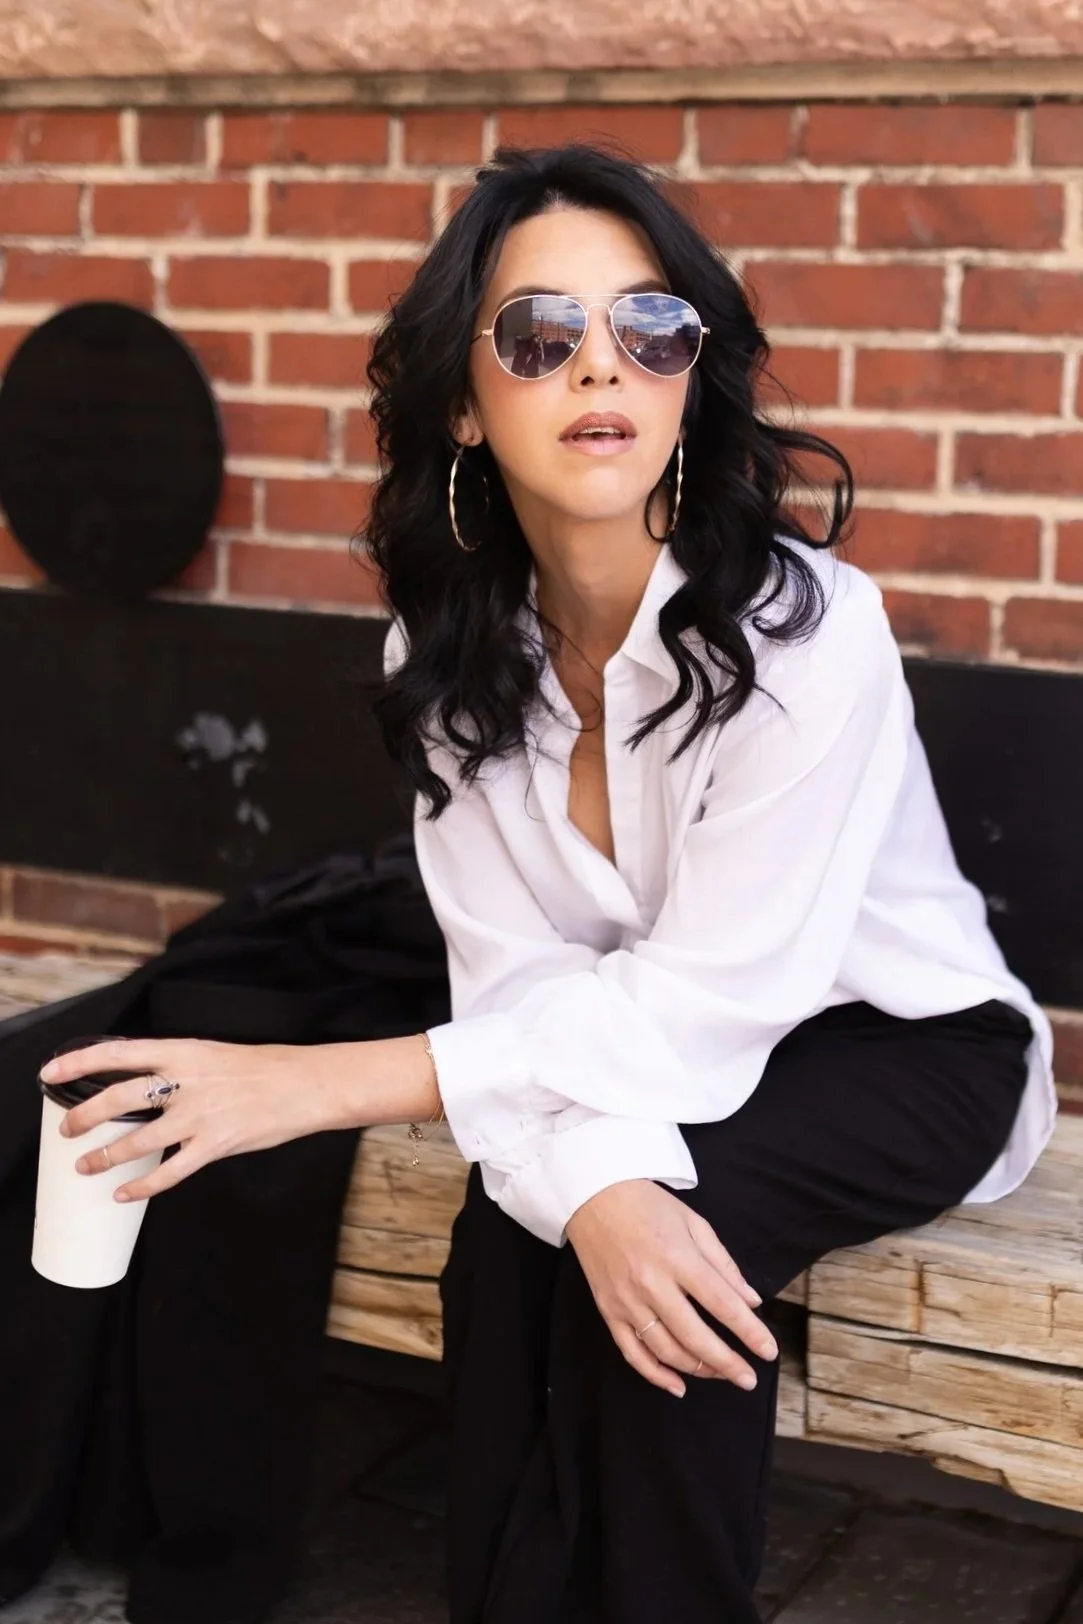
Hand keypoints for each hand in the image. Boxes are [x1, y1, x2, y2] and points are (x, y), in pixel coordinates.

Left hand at [40, 1038, 338, 1202]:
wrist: (306, 1084)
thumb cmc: (263, 1068)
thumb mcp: (213, 1055)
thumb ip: (177, 1069)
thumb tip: (140, 1085)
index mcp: (184, 1051)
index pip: (120, 1052)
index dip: (79, 1061)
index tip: (50, 1071)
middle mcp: (186, 1081)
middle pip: (119, 1097)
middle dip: (84, 1116)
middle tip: (68, 1130)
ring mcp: (200, 1114)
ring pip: (137, 1138)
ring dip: (105, 1156)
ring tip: (85, 1167)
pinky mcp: (216, 1144)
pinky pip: (170, 1171)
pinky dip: (143, 1185)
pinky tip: (124, 1192)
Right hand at [564, 1179, 777, 1398]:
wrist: (593, 1196)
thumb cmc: (648, 1205)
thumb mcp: (694, 1223)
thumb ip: (723, 1264)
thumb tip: (751, 1300)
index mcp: (678, 1257)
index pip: (722, 1304)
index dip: (749, 1332)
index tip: (768, 1350)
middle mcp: (652, 1283)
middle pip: (695, 1336)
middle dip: (727, 1363)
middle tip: (749, 1379)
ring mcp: (627, 1301)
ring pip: (666, 1350)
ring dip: (698, 1368)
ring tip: (720, 1374)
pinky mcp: (609, 1311)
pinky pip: (632, 1352)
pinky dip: (655, 1374)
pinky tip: (678, 1386)